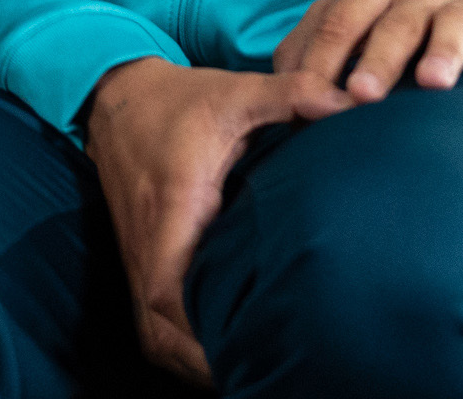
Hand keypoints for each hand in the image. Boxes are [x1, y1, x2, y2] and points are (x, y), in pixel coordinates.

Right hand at [84, 56, 350, 385]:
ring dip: (188, 359)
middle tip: (257, 377)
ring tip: (239, 375)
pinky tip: (214, 351)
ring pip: (152, 331)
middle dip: (201, 362)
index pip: (168, 290)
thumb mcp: (233, 92)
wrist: (116, 94)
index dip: (198, 331)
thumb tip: (346, 101)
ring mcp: (139, 252)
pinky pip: (152, 317)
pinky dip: (178, 344)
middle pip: (158, 329)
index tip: (240, 351)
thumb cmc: (179, 100)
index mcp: (172, 208)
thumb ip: (288, 95)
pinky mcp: (141, 255)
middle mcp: (149, 240)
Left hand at [271, 0, 462, 102]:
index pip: (339, 20)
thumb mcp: (359, 18)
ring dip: (442, 52)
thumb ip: (316, 47)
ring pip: (454, 25)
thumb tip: (279, 95)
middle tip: (361, 95)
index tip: (307, 98)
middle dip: (377, 58)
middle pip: (395, 23)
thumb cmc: (404, 16)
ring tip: (432, 83)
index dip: (322, 58)